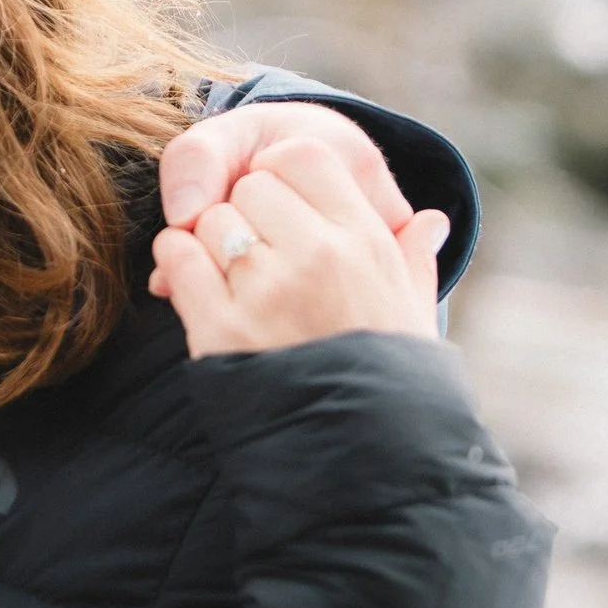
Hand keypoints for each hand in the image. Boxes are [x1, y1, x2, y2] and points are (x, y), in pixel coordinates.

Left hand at [151, 137, 449, 355]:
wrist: (362, 451)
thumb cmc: (386, 373)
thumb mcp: (411, 312)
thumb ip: (414, 257)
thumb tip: (430, 220)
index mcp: (365, 241)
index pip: (302, 156)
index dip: (280, 172)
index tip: (280, 204)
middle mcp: (317, 257)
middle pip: (249, 186)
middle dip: (244, 209)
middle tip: (256, 247)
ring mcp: (266, 291)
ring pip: (210, 220)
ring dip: (210, 242)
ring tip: (233, 277)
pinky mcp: (220, 326)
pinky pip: (177, 258)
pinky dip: (177, 263)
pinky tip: (195, 284)